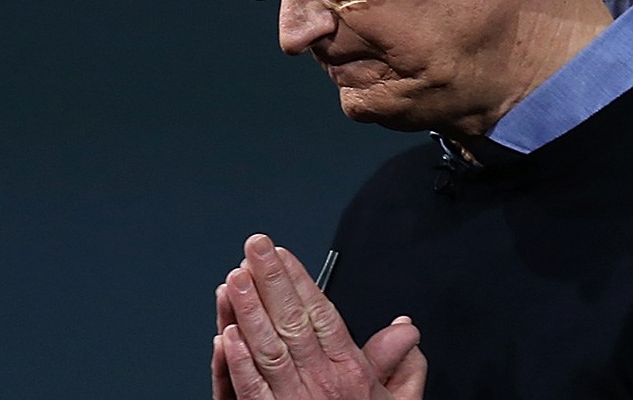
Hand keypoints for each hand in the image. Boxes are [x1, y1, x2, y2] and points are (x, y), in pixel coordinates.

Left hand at [210, 234, 425, 399]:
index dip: (300, 282)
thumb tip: (406, 327)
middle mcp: (323, 383)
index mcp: (351, 372)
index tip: (281, 253)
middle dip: (272, 281)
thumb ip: (399, 363)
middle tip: (254, 246)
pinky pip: (252, 389)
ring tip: (235, 278)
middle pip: (293, 323)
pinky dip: (238, 362)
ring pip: (268, 349)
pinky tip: (226, 334)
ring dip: (249, 312)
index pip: (322, 315)